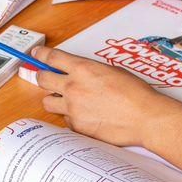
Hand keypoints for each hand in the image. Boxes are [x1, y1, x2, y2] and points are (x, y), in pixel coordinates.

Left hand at [30, 47, 181, 146]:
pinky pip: (65, 119)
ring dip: (54, 100)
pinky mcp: (77, 126)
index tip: (36, 55)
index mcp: (83, 69)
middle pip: (42, 79)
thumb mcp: (110, 71)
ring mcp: (73, 108)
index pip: (52, 58)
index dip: (41, 55)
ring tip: (67, 100)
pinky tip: (86, 116)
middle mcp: (73, 87)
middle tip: (48, 79)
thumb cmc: (134, 93)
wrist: (145, 117)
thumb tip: (78, 72)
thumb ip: (89, 71)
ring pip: (47, 102)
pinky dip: (71, 117)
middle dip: (43, 77)